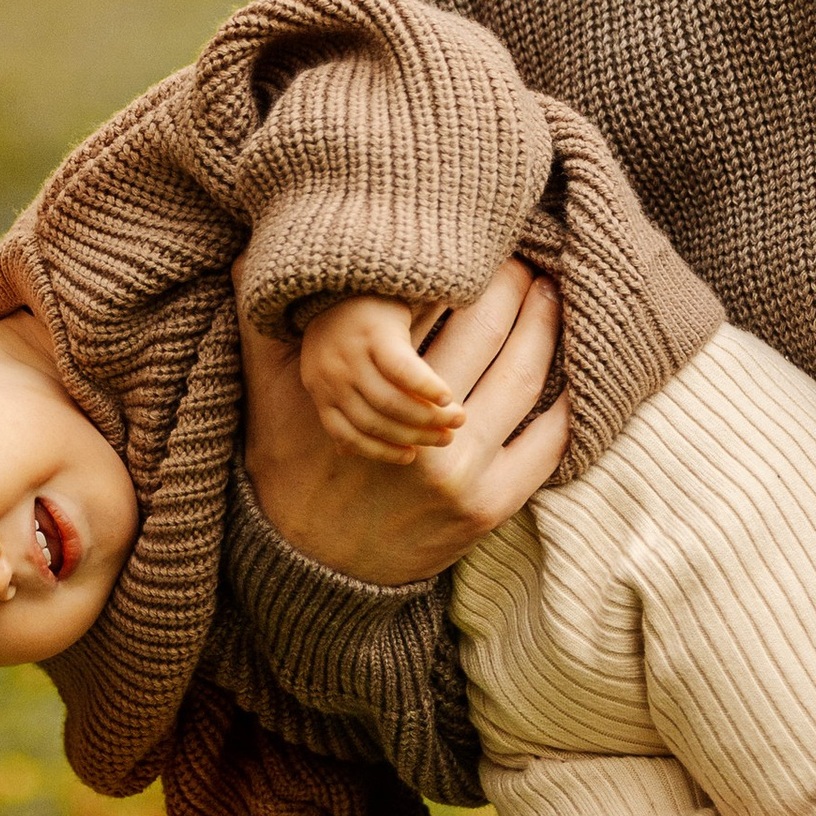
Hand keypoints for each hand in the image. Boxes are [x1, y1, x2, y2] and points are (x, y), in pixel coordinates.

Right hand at [242, 256, 570, 585]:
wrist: (307, 566)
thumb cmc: (290, 468)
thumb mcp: (266, 395)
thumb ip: (263, 325)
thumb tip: (245, 256)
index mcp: (369, 393)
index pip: (431, 310)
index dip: (460, 272)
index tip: (478, 250)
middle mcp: (419, 431)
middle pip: (486, 336)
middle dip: (511, 290)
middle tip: (525, 263)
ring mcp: (461, 473)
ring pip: (520, 381)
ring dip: (543, 331)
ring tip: (550, 300)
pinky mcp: (489, 508)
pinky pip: (544, 446)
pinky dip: (563, 407)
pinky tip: (570, 375)